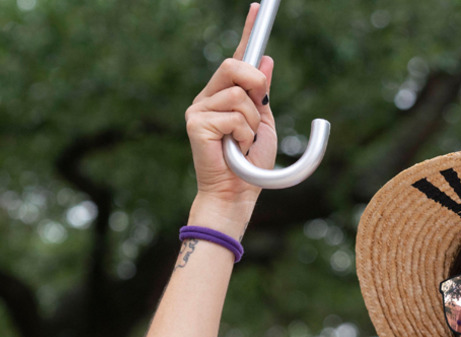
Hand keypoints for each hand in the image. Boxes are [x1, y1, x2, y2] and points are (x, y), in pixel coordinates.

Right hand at [185, 4, 277, 212]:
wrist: (238, 194)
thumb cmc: (250, 164)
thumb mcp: (264, 123)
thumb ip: (262, 93)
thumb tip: (266, 60)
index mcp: (224, 95)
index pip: (237, 56)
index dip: (249, 31)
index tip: (260, 7)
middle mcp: (208, 97)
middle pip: (233, 65)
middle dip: (255, 83)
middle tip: (261, 106)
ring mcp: (198, 109)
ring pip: (239, 95)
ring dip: (253, 121)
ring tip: (243, 141)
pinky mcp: (195, 123)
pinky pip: (233, 116)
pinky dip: (243, 134)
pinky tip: (234, 148)